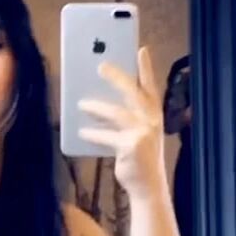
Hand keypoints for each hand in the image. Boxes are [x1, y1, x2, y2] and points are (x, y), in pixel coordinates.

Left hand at [77, 46, 165, 197]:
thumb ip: (127, 115)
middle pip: (133, 92)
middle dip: (117, 77)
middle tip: (100, 66)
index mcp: (154, 114)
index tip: (141, 49)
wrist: (148, 186)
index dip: (146, 68)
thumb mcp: (138, 132)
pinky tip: (81, 132)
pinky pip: (107, 136)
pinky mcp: (131, 146)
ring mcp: (143, 133)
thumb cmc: (139, 156)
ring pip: (116, 113)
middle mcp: (152, 121)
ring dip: (97, 107)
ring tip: (81, 104)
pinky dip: (93, 134)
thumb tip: (98, 98)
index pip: (151, 86)